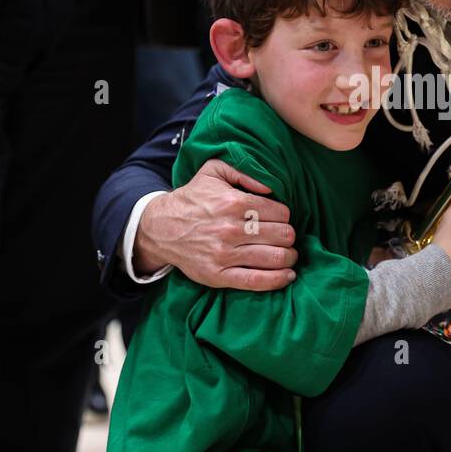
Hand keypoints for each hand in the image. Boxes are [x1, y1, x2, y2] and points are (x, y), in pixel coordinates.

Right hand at [133, 158, 297, 289]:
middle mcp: (231, 229)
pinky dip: (278, 280)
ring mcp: (224, 254)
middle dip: (289, 237)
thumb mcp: (214, 171)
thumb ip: (244, 171)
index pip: (281, 213)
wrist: (161, 228)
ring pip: (275, 258)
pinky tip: (288, 276)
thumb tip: (271, 187)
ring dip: (289, 257)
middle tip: (286, 238)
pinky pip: (256, 281)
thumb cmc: (193, 199)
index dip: (284, 217)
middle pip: (283, 235)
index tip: (280, 220)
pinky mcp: (218, 275)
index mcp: (234, 202)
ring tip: (289, 255)